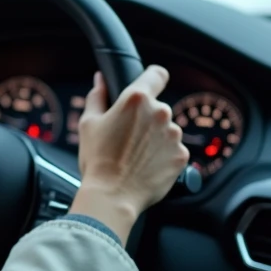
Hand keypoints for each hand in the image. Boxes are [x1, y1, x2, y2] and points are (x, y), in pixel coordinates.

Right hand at [68, 66, 189, 244]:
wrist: (112, 196)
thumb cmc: (98, 160)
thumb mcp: (88, 123)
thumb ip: (97, 96)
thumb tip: (100, 80)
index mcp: (137, 99)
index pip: (157, 74)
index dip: (153, 78)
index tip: (149, 86)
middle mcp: (161, 112)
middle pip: (158, 107)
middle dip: (146, 118)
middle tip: (128, 136)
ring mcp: (174, 135)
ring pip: (167, 129)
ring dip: (156, 137)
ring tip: (136, 155)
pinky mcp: (182, 155)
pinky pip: (173, 149)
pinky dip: (163, 155)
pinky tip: (146, 166)